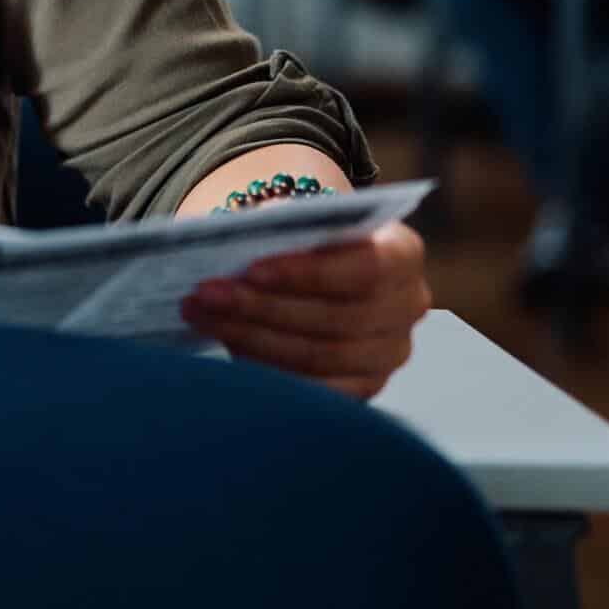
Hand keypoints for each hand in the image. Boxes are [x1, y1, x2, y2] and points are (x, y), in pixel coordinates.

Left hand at [180, 221, 430, 398]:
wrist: (315, 267)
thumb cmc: (304, 238)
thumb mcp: (298, 218)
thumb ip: (282, 225)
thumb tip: (242, 238)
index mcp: (402, 254)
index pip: (366, 269)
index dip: (308, 273)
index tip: (251, 268)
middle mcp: (407, 308)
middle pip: (336, 319)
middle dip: (262, 306)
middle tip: (205, 293)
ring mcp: (388, 355)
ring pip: (318, 357)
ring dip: (251, 336)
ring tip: (201, 315)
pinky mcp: (363, 389)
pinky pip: (313, 390)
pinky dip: (265, 368)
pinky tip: (225, 346)